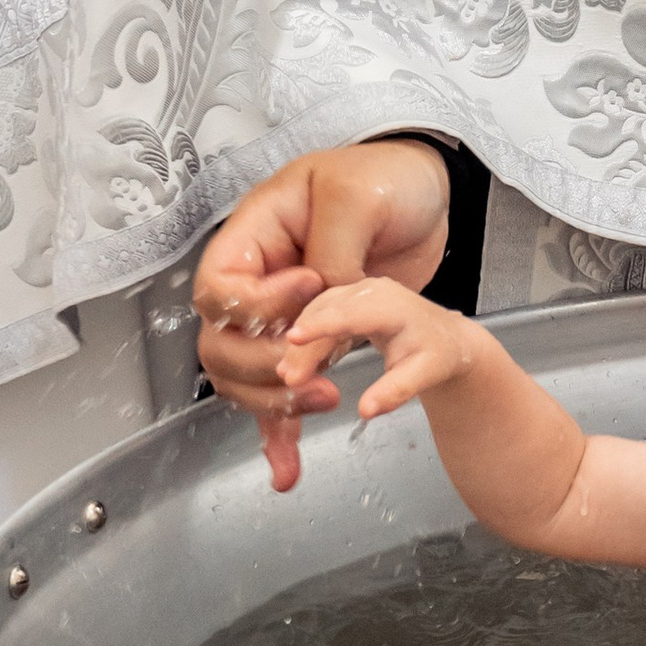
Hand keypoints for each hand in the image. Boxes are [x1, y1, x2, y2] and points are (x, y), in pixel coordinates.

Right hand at [193, 138, 453, 488]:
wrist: (428, 194)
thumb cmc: (384, 176)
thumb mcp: (356, 197)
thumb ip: (330, 251)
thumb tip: (320, 300)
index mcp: (254, 235)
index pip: (218, 288)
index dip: (255, 303)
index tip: (308, 288)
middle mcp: (259, 280)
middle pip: (221, 344)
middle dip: (265, 367)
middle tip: (315, 368)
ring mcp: (283, 316)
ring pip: (245, 379)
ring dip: (276, 406)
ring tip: (325, 403)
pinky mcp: (314, 342)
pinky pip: (280, 395)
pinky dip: (280, 434)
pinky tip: (287, 469)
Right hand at [277, 277, 490, 425]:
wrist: (446, 339)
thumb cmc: (437, 354)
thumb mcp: (424, 375)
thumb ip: (395, 392)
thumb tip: (366, 410)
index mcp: (391, 305)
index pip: (349, 314)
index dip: (320, 326)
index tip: (293, 338)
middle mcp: (371, 290)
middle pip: (326, 312)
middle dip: (303, 344)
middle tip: (288, 378)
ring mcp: (357, 291)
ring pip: (317, 311)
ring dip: (301, 342)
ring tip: (289, 373)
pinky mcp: (348, 298)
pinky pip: (319, 313)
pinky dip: (307, 335)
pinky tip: (297, 360)